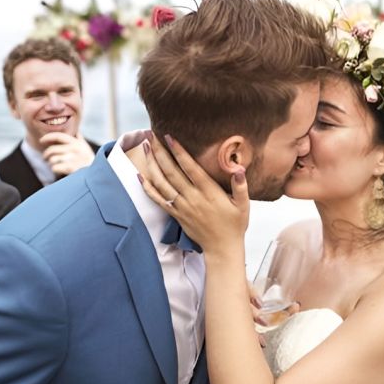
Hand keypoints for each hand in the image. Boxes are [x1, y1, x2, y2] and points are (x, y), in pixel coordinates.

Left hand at [40, 132, 94, 174]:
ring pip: (52, 159)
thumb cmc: (90, 162)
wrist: (99, 175)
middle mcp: (74, 149)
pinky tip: (60, 171)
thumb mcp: (86, 149)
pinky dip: (55, 170)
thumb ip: (80, 140)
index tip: (41, 140)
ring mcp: (73, 158)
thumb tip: (77, 132)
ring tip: (56, 165)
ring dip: (52, 164)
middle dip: (46, 155)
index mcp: (77, 143)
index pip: (58, 136)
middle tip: (45, 158)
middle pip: (52, 150)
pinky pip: (54, 168)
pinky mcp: (71, 168)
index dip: (48, 137)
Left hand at [140, 133, 249, 257]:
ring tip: (145, 148)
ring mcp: (182, 207)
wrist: (222, 248)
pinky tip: (140, 176)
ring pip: (162, 183)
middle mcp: (192, 198)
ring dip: (152, 165)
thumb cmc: (234, 224)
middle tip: (151, 135)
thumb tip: (239, 169)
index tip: (169, 137)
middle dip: (160, 152)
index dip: (179, 152)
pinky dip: (147, 187)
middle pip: (171, 172)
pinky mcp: (176, 215)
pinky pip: (158, 200)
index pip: (190, 168)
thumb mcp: (243, 205)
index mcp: (209, 192)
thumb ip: (241, 186)